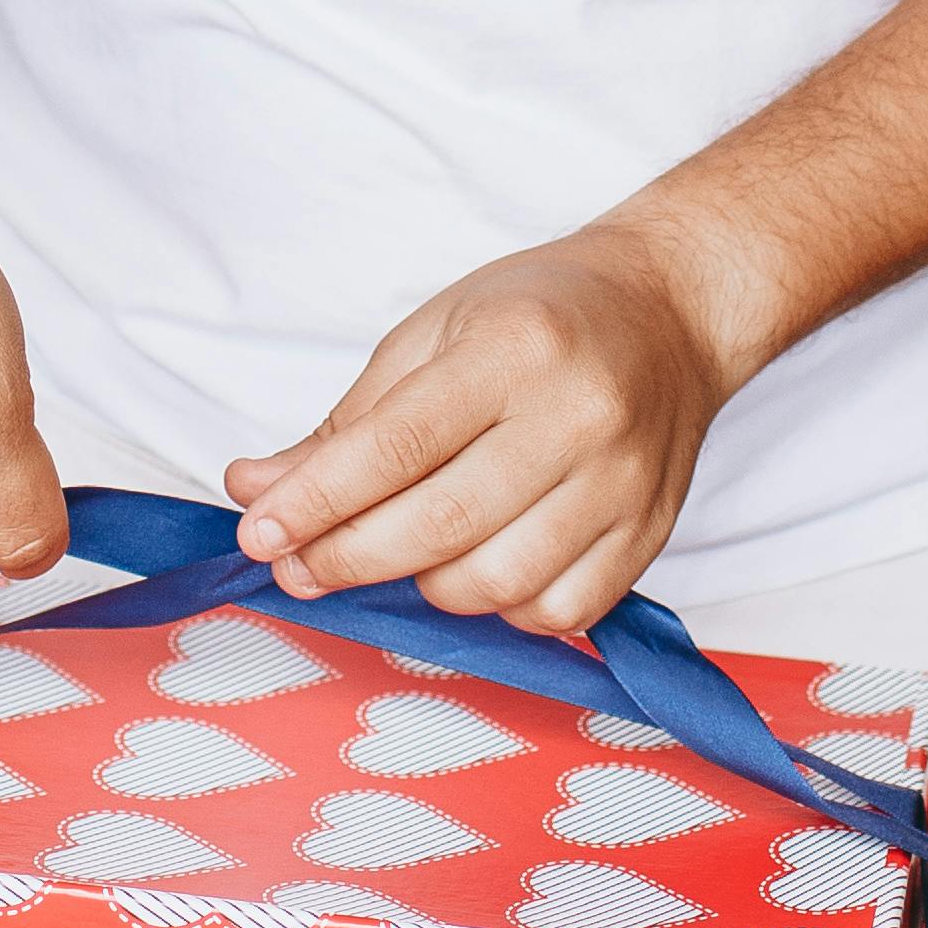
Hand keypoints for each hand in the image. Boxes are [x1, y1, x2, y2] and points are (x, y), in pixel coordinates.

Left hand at [223, 221, 750, 634]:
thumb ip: (347, 424)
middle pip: (441, 524)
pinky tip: (476, 568)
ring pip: (495, 584)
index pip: (397, 445)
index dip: (316, 500)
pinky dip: (499, 609)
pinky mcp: (649, 535)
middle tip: (295, 565)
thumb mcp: (433, 333)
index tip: (258, 534)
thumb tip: (257, 491)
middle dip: (346, 558)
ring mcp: (622, 483)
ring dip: (421, 587)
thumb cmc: (539, 316)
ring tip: (397, 554)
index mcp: (516, 346)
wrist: (670, 313)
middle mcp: (578, 417)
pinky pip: (556, 613)